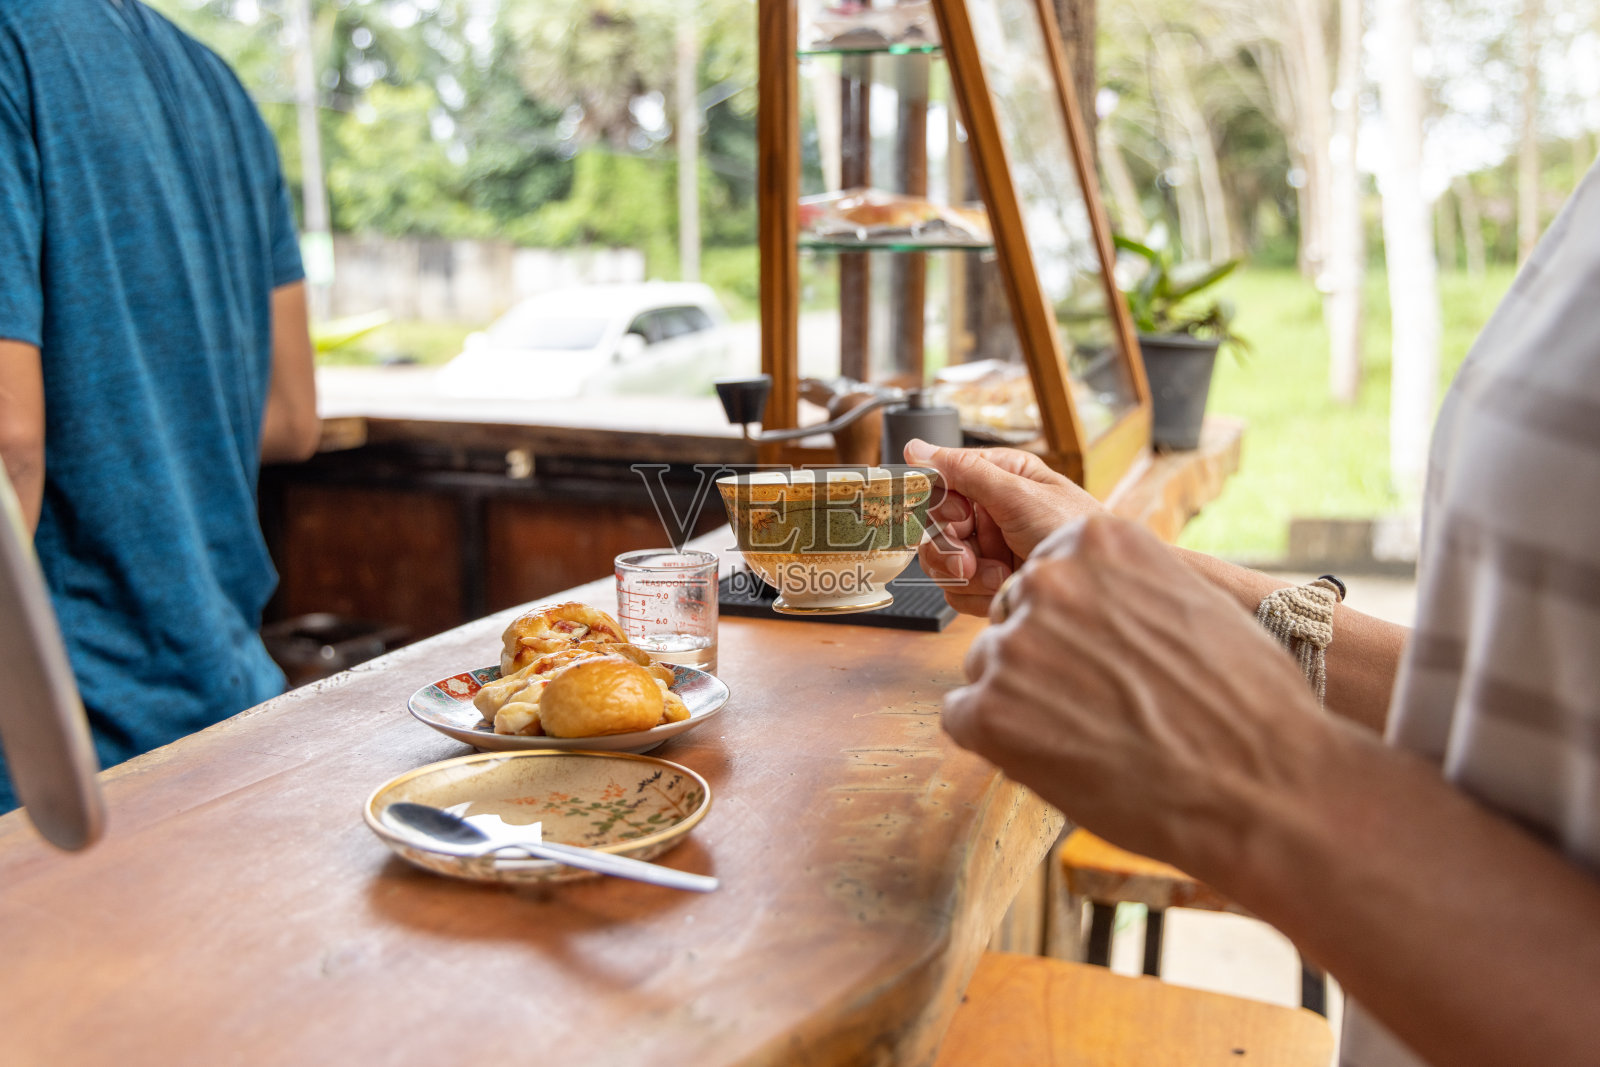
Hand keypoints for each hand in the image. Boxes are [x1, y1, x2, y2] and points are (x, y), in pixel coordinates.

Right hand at [903, 439, 1099, 615]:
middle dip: (950, 547)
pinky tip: (1001, 588)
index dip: (942, 503)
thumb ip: (967, 471)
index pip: (944, 482)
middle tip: (968, 560)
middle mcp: (990, 511)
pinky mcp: (989, 582)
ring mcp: (988, 548)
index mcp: (999, 477)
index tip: (959, 516)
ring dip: (965, 573)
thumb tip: (917, 448)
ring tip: (996, 575)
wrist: (1097, 587)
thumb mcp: (1020, 495)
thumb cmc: (1074, 531)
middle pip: (935, 525)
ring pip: (940, 560)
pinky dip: (974, 593)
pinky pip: (955, 589)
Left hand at [943, 514, 1328, 873]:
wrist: (1265, 784)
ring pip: (987, 669)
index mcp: (1093, 539)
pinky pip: (963, 717)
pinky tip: (1055, 757)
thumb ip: (1123, 585)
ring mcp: (1013, 644)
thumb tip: (1092, 596)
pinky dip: (998, 741)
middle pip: (1010, 619)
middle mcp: (1044, 579)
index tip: (1099, 657)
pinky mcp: (989, 710)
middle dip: (1040, 659)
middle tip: (1095, 704)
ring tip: (1091, 737)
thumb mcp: (1188, 598)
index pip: (1045, 576)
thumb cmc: (1244, 700)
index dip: (1070, 625)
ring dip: (1022, 701)